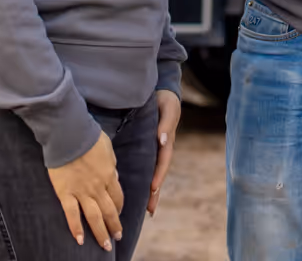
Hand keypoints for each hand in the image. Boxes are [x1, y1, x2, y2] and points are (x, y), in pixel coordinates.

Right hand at [48, 130, 123, 249]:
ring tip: (105, 246)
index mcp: (109, 174)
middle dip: (114, 226)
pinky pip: (71, 214)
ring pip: (94, 217)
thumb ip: (112, 163)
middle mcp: (97, 187)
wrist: (68, 134)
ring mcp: (81, 192)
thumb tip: (114, 175)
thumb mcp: (107, 147)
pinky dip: (76, 229)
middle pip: (109, 211)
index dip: (119, 208)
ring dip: (101, 233)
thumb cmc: (88, 136)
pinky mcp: (65, 193)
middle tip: (117, 237)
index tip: (119, 214)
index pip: (117, 197)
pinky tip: (80, 240)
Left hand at [147, 89, 181, 216]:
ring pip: (150, 171)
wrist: (162, 91)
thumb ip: (167, 123)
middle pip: (158, 173)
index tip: (153, 189)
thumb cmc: (166, 100)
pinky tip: (133, 187)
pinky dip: (141, 177)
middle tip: (150, 210)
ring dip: (148, 189)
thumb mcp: (169, 108)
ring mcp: (154, 148)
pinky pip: (144, 164)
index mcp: (167, 141)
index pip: (163, 162)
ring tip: (144, 208)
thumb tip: (163, 140)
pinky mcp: (146, 146)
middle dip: (154, 192)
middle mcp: (161, 148)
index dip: (158, 176)